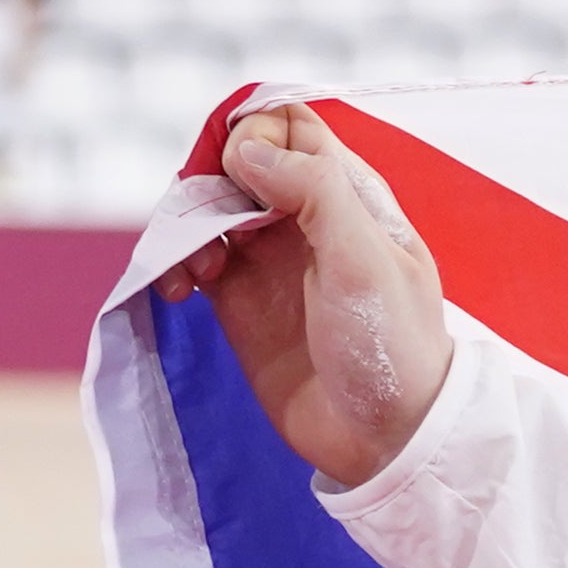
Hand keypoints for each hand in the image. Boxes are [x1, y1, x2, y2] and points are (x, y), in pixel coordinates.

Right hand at [148, 105, 454, 491]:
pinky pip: (192, 254)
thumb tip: (249, 147)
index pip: (292, 127)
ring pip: (208, 205)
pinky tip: (181, 290)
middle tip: (214, 224)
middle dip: (210, 179)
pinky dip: (176, 260)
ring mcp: (272, 258)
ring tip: (200, 271)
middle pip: (239, 160)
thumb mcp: (364, 261)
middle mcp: (309, 219)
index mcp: (352, 198)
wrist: (384, 440)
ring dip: (187, 223)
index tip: (248, 175)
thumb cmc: (390, 349)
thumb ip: (315, 193)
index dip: (260, 135)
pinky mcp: (241, 298)